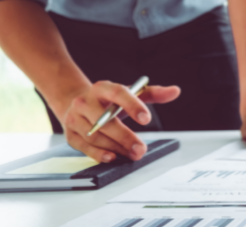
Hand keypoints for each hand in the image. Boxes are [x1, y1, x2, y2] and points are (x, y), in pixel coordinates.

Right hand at [60, 81, 179, 162]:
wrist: (73, 102)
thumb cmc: (108, 100)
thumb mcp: (129, 92)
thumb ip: (153, 93)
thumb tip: (175, 91)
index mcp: (103, 88)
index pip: (118, 93)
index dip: (132, 105)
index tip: (146, 120)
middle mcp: (86, 101)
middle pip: (105, 120)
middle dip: (125, 137)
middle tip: (141, 149)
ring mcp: (75, 118)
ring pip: (95, 135)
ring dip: (115, 147)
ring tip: (133, 154)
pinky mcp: (70, 134)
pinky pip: (84, 146)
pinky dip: (98, 153)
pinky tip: (112, 157)